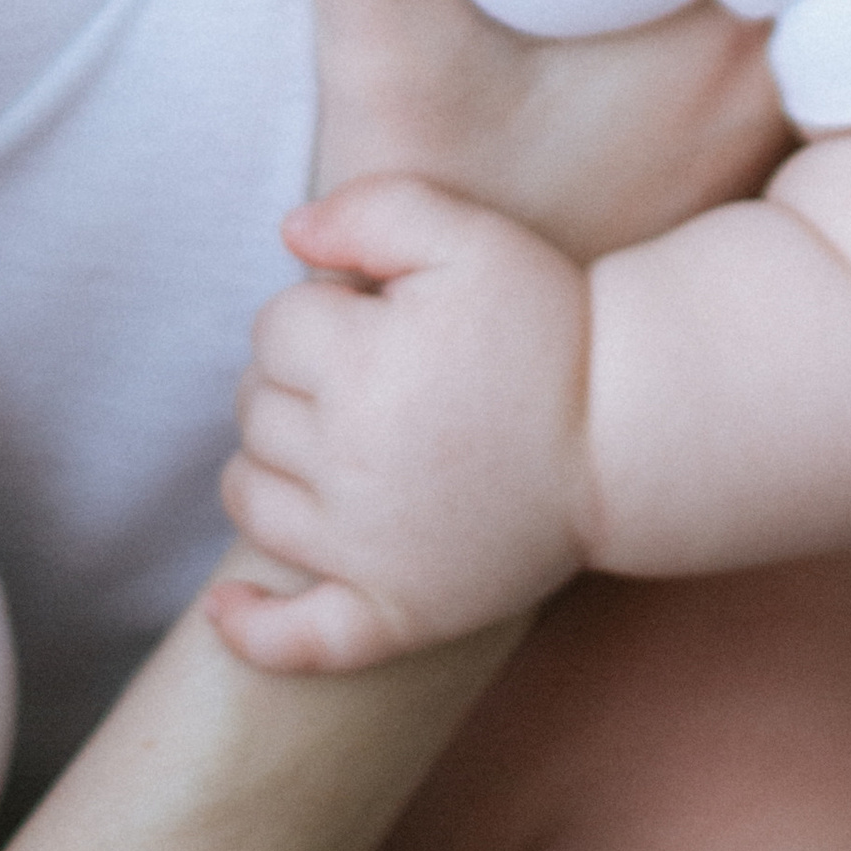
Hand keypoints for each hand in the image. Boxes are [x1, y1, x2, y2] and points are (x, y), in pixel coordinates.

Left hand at [211, 174, 595, 669]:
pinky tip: (222, 611)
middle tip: (369, 368)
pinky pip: (300, 641)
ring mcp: (370, 551)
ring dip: (267, 460)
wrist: (628, 432)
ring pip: (252, 499)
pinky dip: (251, 631)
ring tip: (327, 436)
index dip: (323, 307)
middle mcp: (351, 464)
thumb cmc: (549, 323)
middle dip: (294, 376)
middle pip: (255, 408)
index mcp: (361, 367)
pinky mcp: (399, 615)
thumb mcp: (468, 235)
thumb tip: (288, 234)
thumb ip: (370, 209)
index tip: (380, 310)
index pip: (275, 327)